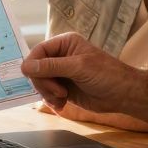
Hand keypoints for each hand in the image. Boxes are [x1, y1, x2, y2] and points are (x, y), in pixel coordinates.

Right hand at [20, 33, 140, 113]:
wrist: (123, 95)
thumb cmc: (106, 75)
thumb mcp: (78, 67)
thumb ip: (51, 67)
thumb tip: (25, 66)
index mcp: (65, 43)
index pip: (38, 51)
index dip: (33, 64)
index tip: (32, 77)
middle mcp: (61, 56)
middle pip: (36, 69)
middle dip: (44, 83)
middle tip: (59, 92)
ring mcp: (62, 73)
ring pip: (40, 83)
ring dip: (47, 93)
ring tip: (62, 98)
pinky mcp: (63, 88)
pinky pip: (47, 94)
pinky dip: (51, 100)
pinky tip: (62, 104)